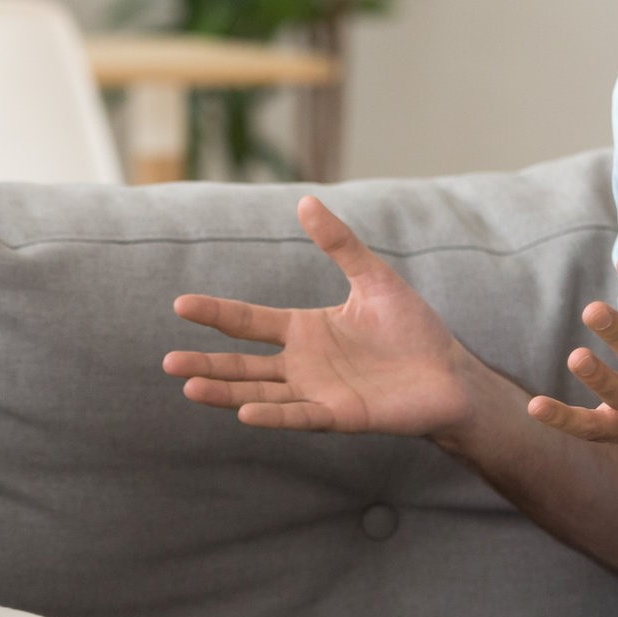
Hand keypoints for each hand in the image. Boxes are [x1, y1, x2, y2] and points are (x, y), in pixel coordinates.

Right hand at [165, 196, 475, 439]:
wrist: (450, 373)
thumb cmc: (413, 328)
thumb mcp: (373, 277)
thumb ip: (339, 244)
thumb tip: (305, 200)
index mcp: (305, 330)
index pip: (250, 321)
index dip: (216, 313)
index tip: (181, 304)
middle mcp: (303, 364)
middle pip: (244, 364)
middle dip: (206, 363)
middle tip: (167, 363)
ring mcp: (318, 392)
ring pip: (260, 393)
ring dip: (225, 393)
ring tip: (189, 388)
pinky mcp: (340, 416)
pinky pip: (299, 415)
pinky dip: (272, 415)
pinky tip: (244, 413)